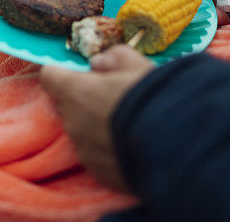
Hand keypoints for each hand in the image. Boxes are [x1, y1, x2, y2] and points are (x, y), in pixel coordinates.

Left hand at [39, 45, 153, 190]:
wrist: (180, 146)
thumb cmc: (155, 97)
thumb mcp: (138, 65)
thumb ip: (113, 57)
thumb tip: (98, 63)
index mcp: (75, 92)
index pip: (50, 75)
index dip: (63, 72)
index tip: (80, 73)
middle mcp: (72, 122)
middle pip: (67, 105)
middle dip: (84, 100)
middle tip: (114, 98)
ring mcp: (83, 150)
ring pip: (81, 131)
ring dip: (95, 126)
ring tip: (128, 124)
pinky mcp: (98, 172)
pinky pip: (96, 155)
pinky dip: (107, 149)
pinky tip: (131, 145)